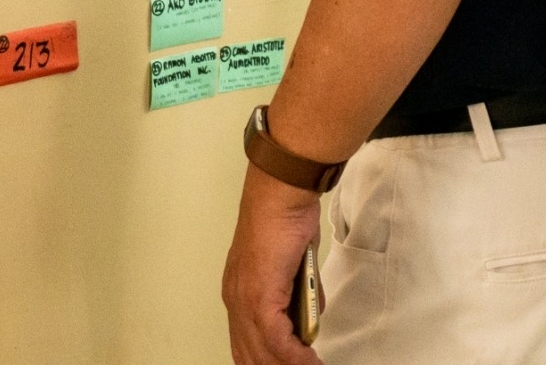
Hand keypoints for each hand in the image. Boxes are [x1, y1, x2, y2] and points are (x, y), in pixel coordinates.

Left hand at [222, 165, 324, 364]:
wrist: (279, 196)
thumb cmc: (284, 220)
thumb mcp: (292, 268)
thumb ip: (295, 296)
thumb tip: (307, 320)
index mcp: (238, 293)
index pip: (246, 343)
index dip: (265, 361)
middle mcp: (235, 300)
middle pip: (250, 354)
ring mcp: (245, 300)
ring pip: (262, 352)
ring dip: (290, 364)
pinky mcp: (260, 297)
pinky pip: (277, 340)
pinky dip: (296, 356)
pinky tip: (309, 361)